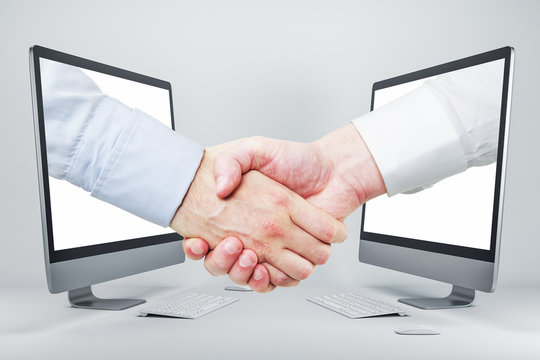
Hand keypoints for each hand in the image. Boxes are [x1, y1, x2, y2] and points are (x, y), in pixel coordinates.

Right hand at [185, 124, 386, 287]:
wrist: (334, 169)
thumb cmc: (298, 159)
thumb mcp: (255, 148)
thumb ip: (232, 161)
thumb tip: (219, 187)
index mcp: (246, 210)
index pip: (208, 237)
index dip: (196, 247)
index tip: (198, 242)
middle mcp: (259, 231)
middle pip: (227, 263)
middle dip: (224, 261)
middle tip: (231, 245)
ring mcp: (278, 245)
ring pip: (251, 275)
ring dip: (246, 272)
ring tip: (247, 255)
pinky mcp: (298, 256)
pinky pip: (279, 279)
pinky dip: (272, 279)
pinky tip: (263, 267)